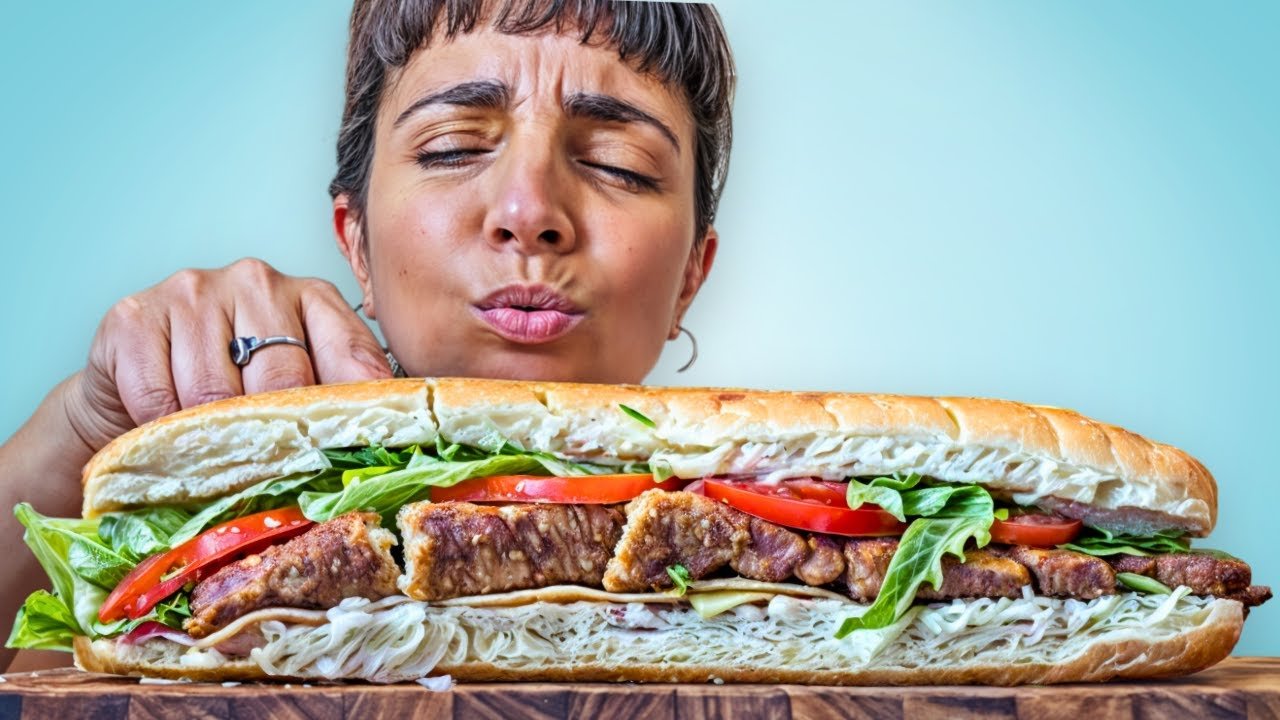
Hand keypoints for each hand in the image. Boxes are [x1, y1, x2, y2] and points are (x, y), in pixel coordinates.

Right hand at [63, 258, 392, 452]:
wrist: (130, 394)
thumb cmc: (227, 395)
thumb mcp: (291, 394)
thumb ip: (337, 405)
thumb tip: (400, 449)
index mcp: (314, 298)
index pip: (351, 358)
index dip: (351, 416)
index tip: (353, 458)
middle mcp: (258, 281)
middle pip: (283, 381)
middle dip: (276, 438)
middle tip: (268, 475)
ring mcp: (194, 291)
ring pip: (216, 395)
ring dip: (212, 439)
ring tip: (209, 453)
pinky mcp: (134, 316)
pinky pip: (159, 398)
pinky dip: (162, 432)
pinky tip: (164, 433)